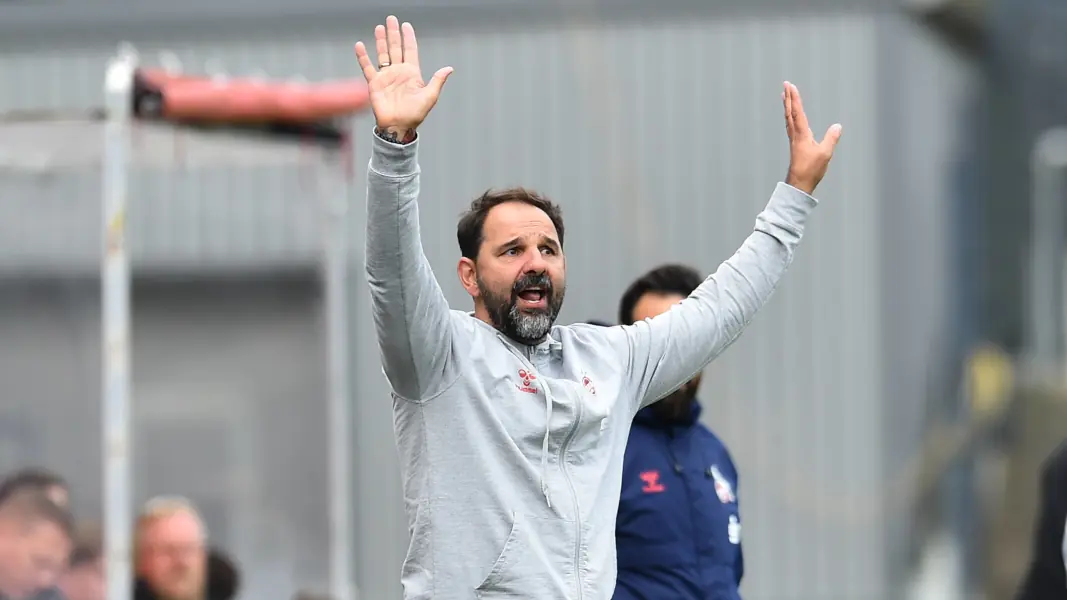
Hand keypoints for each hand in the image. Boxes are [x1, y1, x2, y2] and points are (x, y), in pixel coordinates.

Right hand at [354, 16, 452, 141]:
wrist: (398, 126)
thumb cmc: (415, 114)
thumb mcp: (430, 96)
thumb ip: (437, 81)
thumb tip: (449, 68)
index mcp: (412, 73)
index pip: (410, 50)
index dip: (408, 38)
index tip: (406, 25)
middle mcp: (398, 72)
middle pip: (396, 48)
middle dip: (394, 34)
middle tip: (391, 19)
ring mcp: (386, 77)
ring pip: (383, 54)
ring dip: (381, 41)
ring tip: (379, 27)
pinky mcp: (375, 84)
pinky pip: (367, 68)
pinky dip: (363, 57)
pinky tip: (359, 45)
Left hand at [781, 82, 841, 195]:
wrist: (798, 184)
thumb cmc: (810, 170)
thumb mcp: (825, 154)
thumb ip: (831, 139)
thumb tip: (837, 126)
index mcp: (801, 134)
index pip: (797, 112)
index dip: (794, 98)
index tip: (791, 86)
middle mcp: (795, 134)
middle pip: (790, 112)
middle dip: (788, 97)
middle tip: (785, 84)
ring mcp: (794, 139)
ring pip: (789, 118)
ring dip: (787, 105)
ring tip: (784, 95)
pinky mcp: (795, 144)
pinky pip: (790, 125)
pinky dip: (790, 116)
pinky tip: (790, 116)